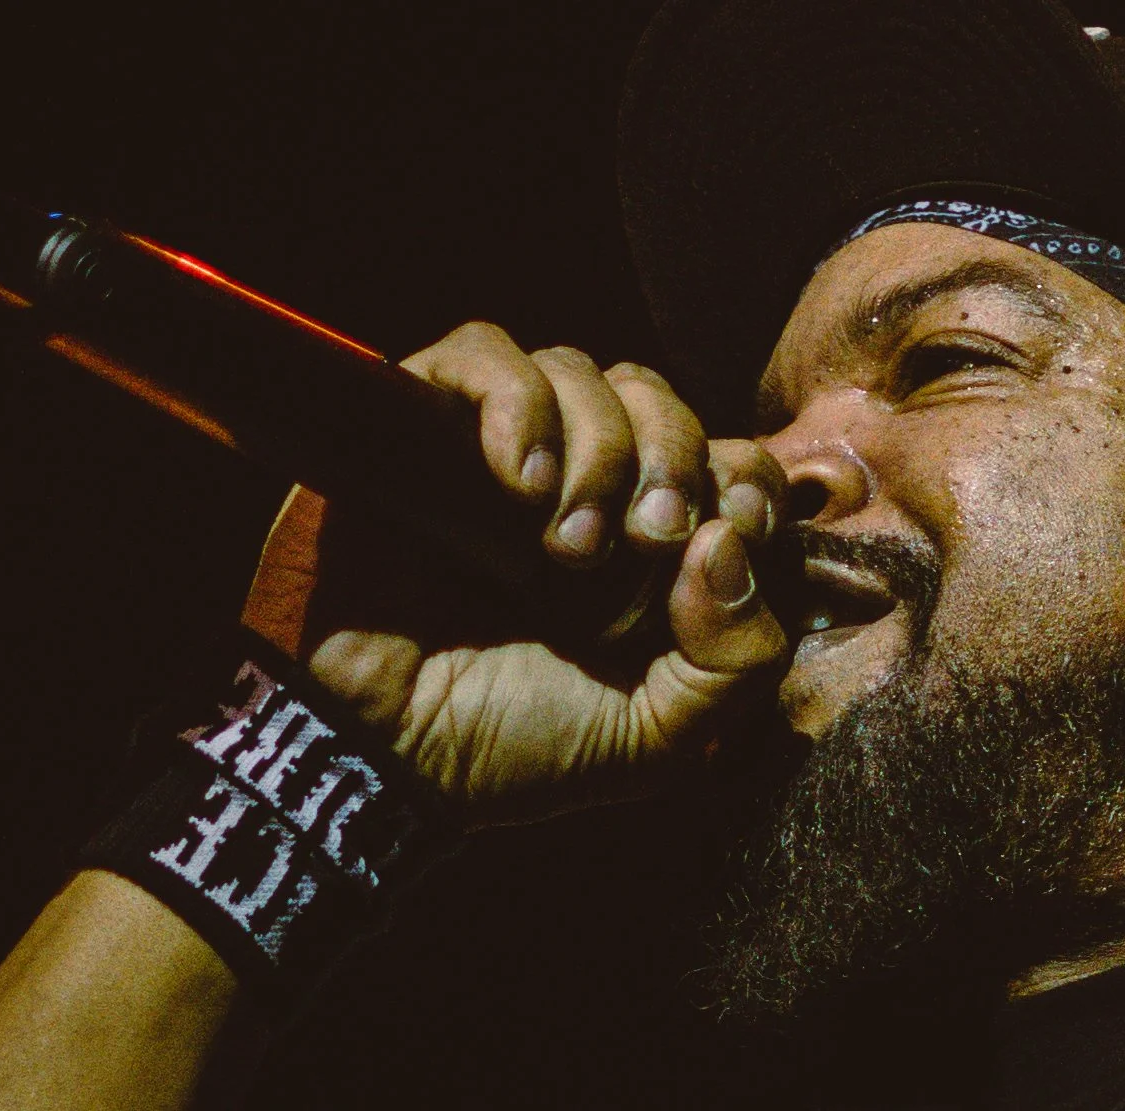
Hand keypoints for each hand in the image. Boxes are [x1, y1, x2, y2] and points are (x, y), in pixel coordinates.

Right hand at [239, 322, 788, 828]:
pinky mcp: (424, 422)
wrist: (377, 750)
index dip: (747, 484)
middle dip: (674, 460)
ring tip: (564, 545)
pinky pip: (484, 353)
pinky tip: (517, 482)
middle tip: (649, 535)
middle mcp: (585, 483)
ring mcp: (502, 449)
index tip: (731, 531)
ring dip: (599, 448)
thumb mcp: (660, 737)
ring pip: (582, 371)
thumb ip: (738, 661)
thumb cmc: (512, 744)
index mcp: (649, 548)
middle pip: (663, 403)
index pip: (733, 461)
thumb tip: (728, 540)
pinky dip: (518, 405)